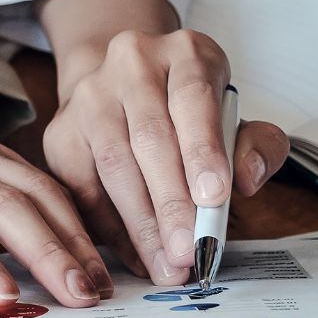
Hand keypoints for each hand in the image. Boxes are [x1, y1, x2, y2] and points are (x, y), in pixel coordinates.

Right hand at [42, 14, 287, 284]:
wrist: (123, 88)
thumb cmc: (188, 112)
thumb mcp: (233, 118)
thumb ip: (256, 145)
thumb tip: (247, 178)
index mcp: (184, 53)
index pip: (193, 98)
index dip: (203, 149)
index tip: (214, 197)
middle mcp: (131, 63)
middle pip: (150, 138)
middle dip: (171, 203)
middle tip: (187, 251)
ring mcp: (90, 95)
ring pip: (114, 165)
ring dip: (142, 223)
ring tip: (165, 264)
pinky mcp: (61, 132)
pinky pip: (84, 187)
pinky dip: (112, 228)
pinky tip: (136, 255)